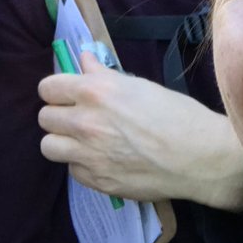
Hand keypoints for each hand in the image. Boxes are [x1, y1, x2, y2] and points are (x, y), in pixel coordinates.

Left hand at [37, 51, 242, 210]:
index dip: (56, 90)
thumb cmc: (175, 113)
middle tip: (77, 117)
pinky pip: (72, 170)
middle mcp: (84, 122)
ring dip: (62, 142)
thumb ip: (103, 75)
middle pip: (44, 118)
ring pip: (48, 147)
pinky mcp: (96, 181)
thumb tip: (84, 61)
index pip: (47, 88)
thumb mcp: (139, 85)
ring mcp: (88, 155)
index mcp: (95, 91)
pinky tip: (103, 160)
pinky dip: (82, 164)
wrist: (198, 156)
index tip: (66, 94)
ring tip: (82, 141)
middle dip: (58, 115)